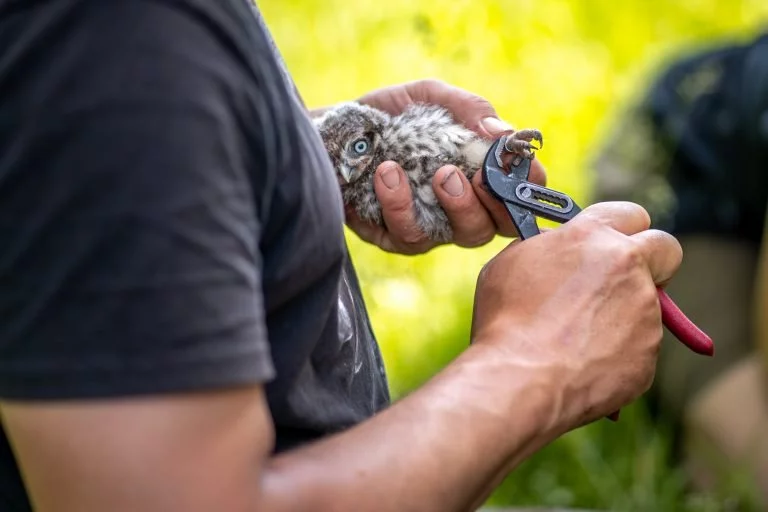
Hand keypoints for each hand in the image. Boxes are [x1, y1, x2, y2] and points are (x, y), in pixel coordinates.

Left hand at [346, 78, 546, 254]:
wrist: (334, 132)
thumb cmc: (391, 116)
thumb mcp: (430, 98)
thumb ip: (467, 109)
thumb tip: (502, 131)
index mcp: (481, 175)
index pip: (522, 191)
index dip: (530, 185)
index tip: (521, 166)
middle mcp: (463, 207)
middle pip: (499, 225)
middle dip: (493, 202)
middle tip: (475, 174)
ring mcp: (433, 227)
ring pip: (461, 236)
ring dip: (456, 206)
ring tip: (437, 173)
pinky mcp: (396, 238)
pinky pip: (410, 235)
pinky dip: (401, 204)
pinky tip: (387, 174)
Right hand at [470, 201, 682, 430]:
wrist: (520, 379)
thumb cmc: (506, 320)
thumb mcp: (513, 262)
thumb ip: (548, 247)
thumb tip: (560, 250)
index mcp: (592, 236)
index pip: (631, 214)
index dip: (623, 231)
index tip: (614, 246)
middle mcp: (628, 266)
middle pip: (666, 249)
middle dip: (653, 261)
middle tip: (624, 280)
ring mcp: (646, 312)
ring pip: (650, 305)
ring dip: (626, 313)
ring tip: (579, 336)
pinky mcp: (649, 354)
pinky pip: (640, 348)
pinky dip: (619, 352)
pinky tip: (582, 362)